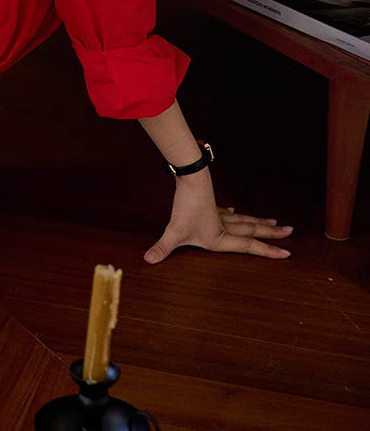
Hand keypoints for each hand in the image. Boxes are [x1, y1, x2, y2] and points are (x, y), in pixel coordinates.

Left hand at [143, 178, 292, 263]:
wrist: (191, 178)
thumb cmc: (186, 206)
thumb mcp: (174, 232)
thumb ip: (162, 248)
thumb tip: (147, 260)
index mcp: (220, 237)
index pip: (249, 246)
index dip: (268, 251)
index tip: (287, 254)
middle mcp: (224, 226)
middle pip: (252, 230)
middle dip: (271, 234)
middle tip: (290, 232)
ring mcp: (219, 213)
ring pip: (244, 219)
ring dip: (259, 222)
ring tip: (275, 222)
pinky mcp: (211, 203)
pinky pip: (228, 211)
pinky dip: (236, 214)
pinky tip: (236, 211)